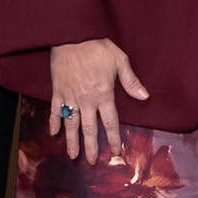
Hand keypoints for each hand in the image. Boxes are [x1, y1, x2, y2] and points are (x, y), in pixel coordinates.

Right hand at [47, 38, 148, 163]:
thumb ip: (130, 80)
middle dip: (91, 147)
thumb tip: (144, 96)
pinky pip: (55, 110)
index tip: (115, 152)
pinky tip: (52, 133)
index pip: (110, 121)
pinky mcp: (57, 90)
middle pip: (90, 128)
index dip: (113, 138)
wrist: (71, 35)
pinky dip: (53, 122)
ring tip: (72, 156)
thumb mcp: (119, 60)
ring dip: (72, 141)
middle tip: (91, 162)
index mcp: (104, 93)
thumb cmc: (97, 45)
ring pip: (71, 124)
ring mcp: (70, 96)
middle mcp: (87, 100)